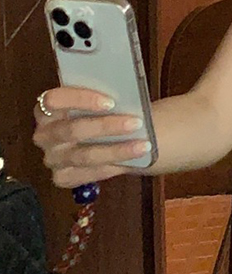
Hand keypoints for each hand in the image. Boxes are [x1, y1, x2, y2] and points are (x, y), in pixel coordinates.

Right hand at [33, 87, 149, 187]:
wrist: (108, 134)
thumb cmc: (103, 111)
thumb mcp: (100, 99)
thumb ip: (104, 98)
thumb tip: (126, 96)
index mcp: (47, 109)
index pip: (54, 100)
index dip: (81, 99)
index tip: (111, 102)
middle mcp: (45, 135)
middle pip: (72, 130)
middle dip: (106, 126)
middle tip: (136, 122)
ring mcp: (52, 158)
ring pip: (84, 155)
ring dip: (117, 150)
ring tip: (144, 145)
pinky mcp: (62, 177)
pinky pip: (87, 174)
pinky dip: (112, 166)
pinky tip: (132, 161)